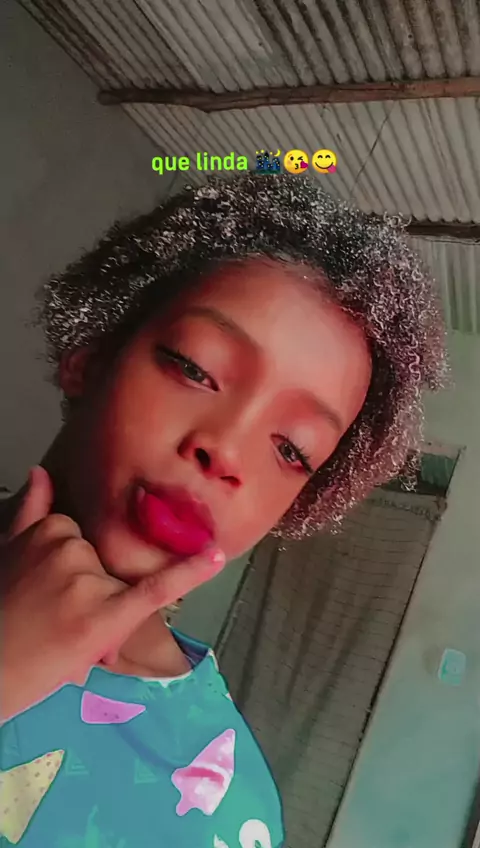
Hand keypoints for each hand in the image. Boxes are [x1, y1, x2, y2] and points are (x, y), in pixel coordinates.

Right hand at [0, 466, 224, 719]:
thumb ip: (31, 511)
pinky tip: (215, 557)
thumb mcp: (6, 551)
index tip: (51, 588)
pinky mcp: (106, 616)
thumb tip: (42, 471)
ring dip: (101, 606)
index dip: (76, 566)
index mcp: (49, 531)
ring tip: (62, 629)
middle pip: (106, 557)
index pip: (85, 534)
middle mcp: (70, 550)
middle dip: (89, 586)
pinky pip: (156, 588)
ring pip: (119, 581)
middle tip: (53, 614)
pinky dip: (190, 573)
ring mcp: (88, 583)